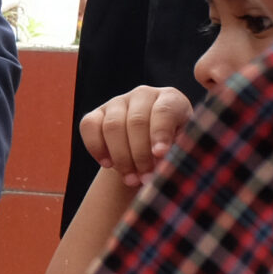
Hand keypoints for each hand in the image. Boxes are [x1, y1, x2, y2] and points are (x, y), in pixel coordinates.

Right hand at [78, 84, 193, 187]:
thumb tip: (161, 162)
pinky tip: (108, 164)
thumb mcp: (183, 149)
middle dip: (140, 154)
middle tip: (145, 178)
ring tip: (130, 179)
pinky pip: (89, 126)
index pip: (164, 111)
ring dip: (121, 157)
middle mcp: (143, 95)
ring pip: (112, 126)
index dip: (160, 133)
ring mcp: (118, 102)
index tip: (160, 155)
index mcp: (171, 99)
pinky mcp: (97, 113)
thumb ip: (177, 153)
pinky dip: (96, 148)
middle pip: (136, 121)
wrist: (150, 152)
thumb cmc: (174, 150)